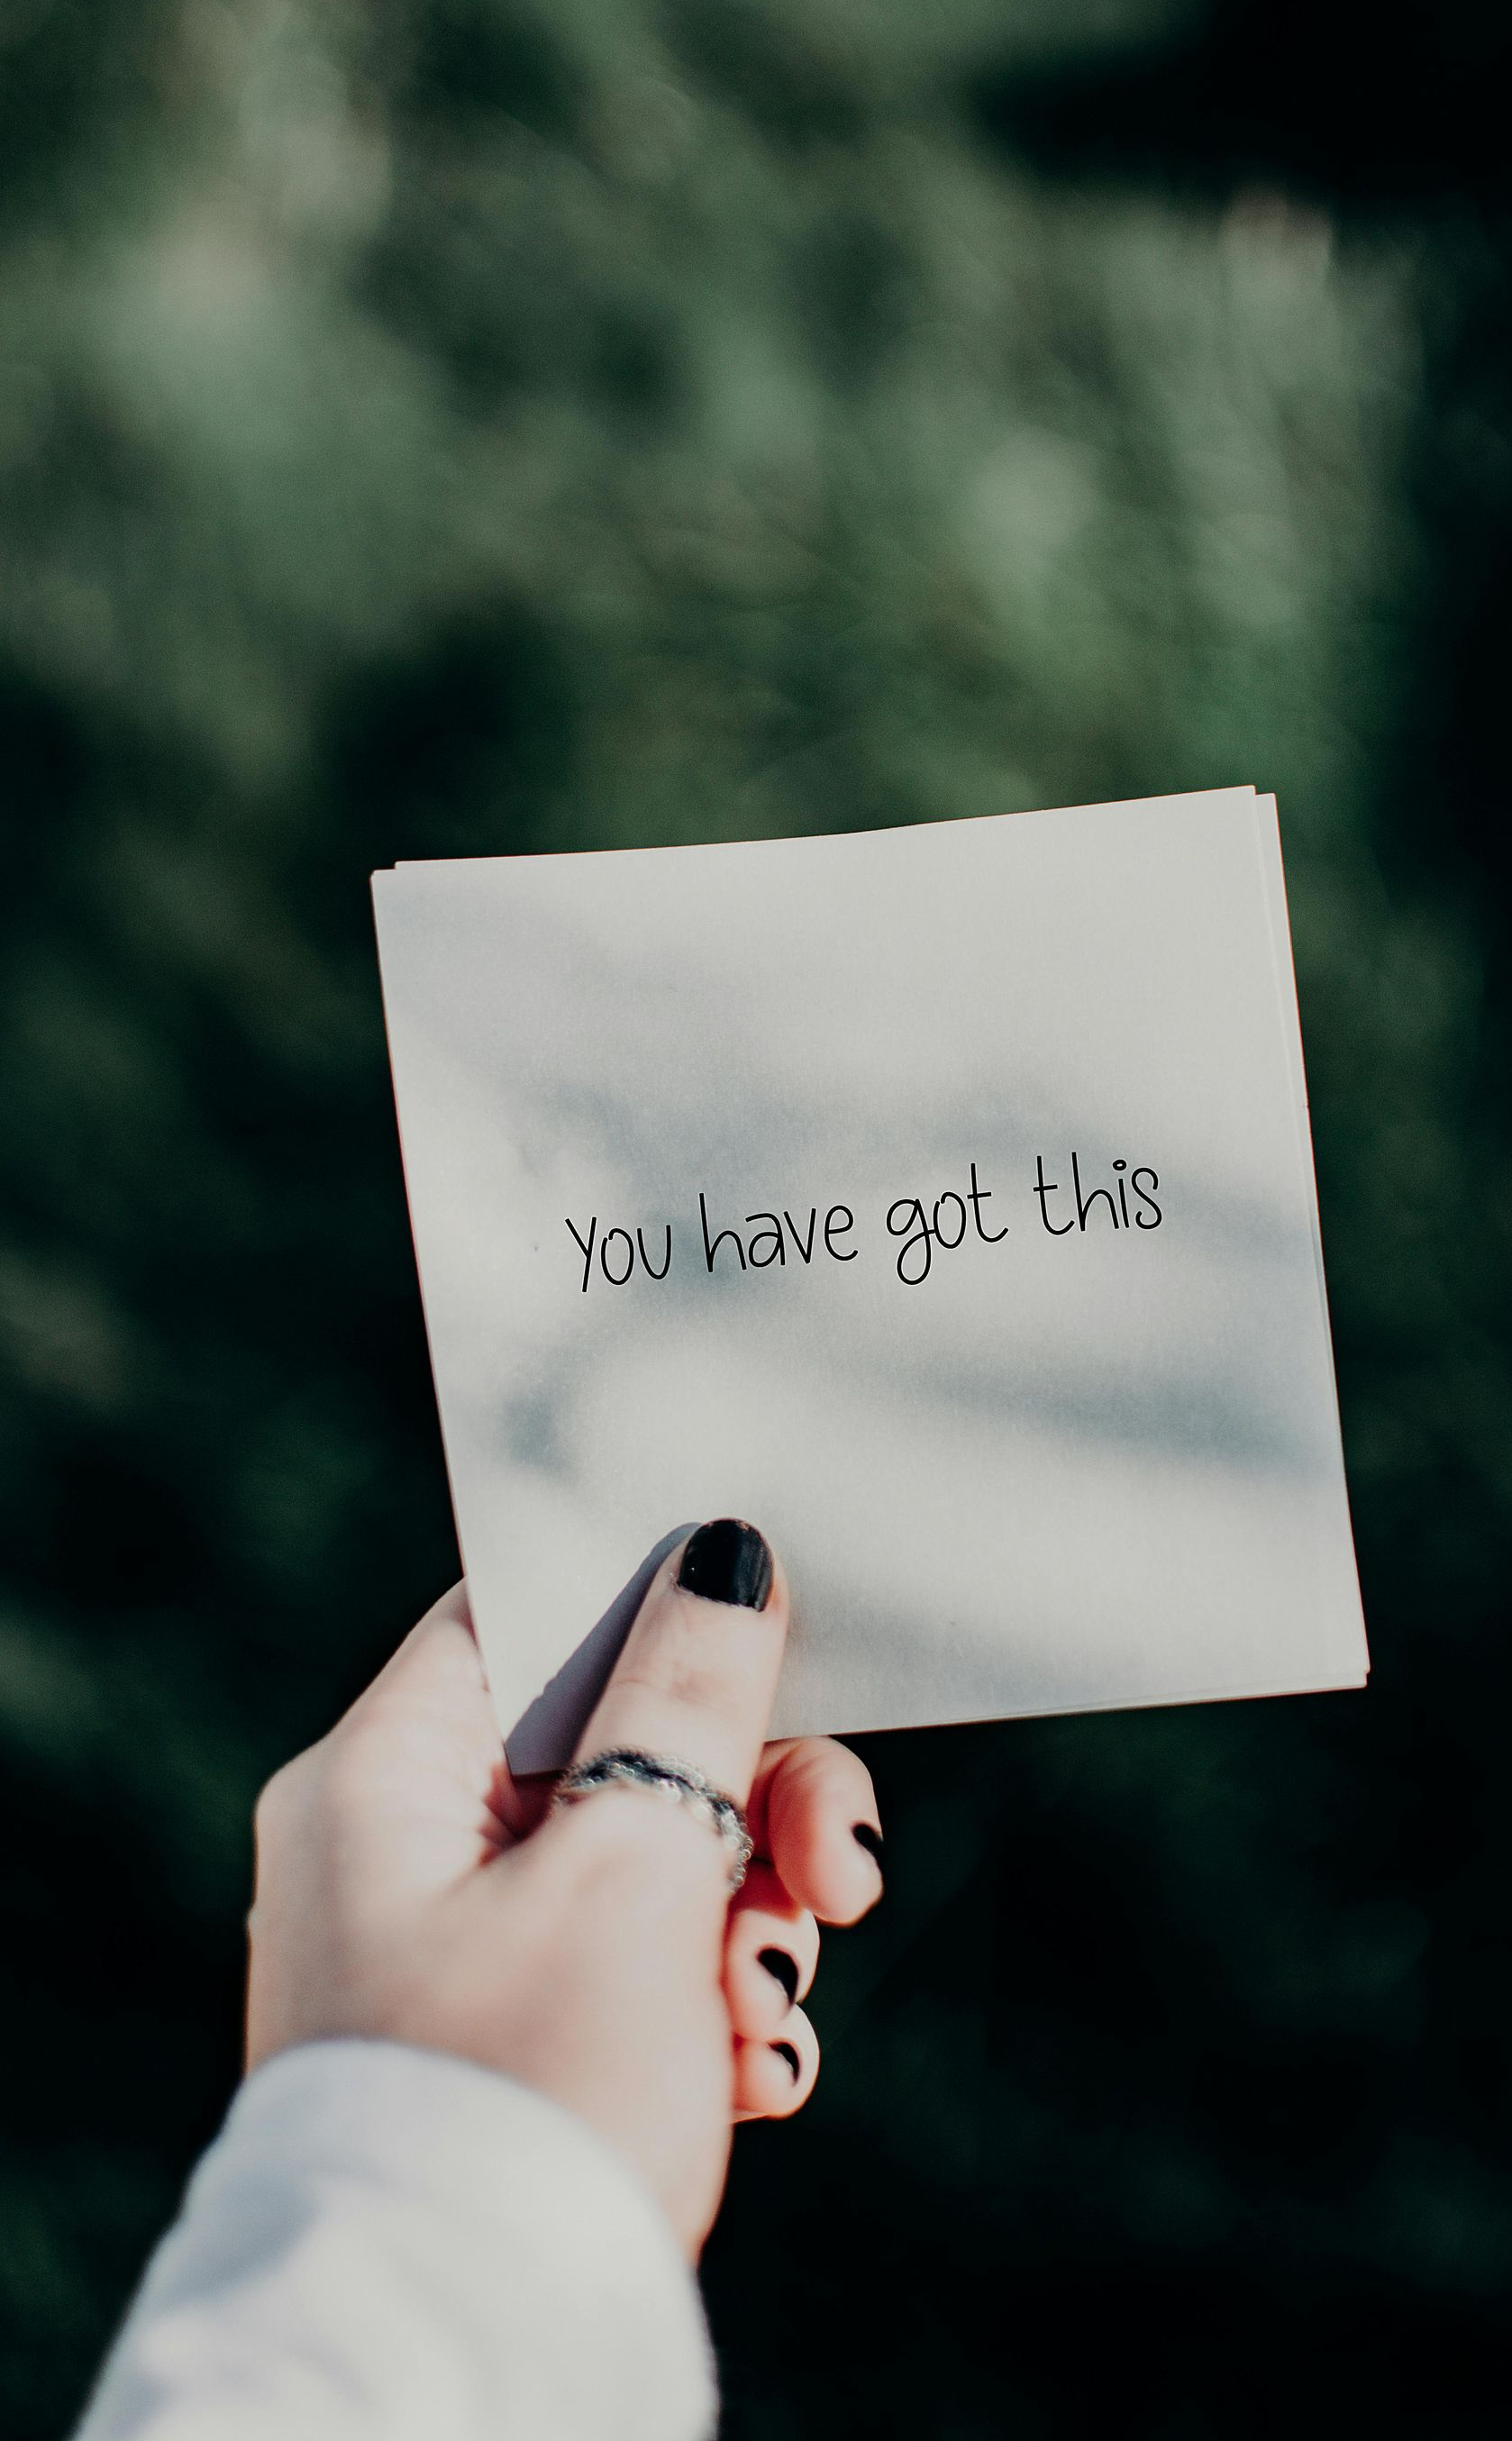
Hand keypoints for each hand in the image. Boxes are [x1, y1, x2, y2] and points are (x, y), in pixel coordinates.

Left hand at [245, 1522, 883, 2255]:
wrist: (477, 2361)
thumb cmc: (531, 2097)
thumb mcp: (629, 1872)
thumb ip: (684, 1701)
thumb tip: (719, 1553)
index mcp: (380, 1779)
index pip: (526, 1616)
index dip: (657, 1609)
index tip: (778, 1641)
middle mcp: (401, 1854)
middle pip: (613, 1751)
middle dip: (749, 1812)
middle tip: (840, 1878)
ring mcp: (455, 1955)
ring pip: (647, 1867)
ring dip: (746, 1931)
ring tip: (766, 2025)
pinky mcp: (512, 2046)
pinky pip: (635, 1973)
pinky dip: (708, 2010)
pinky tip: (753, 2079)